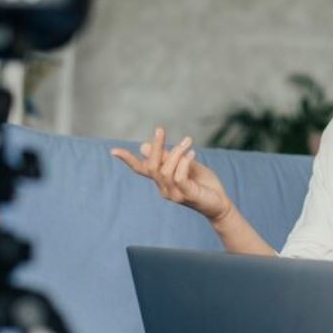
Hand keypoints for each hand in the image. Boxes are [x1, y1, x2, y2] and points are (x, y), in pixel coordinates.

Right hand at [110, 127, 231, 221]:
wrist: (219, 202)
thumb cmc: (202, 183)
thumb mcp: (185, 164)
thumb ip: (168, 156)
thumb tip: (144, 146)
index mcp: (161, 180)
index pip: (141, 169)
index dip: (128, 160)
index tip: (113, 150)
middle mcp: (163, 188)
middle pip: (152, 166)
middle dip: (156, 147)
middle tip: (160, 130)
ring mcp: (173, 194)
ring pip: (166, 170)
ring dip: (176, 152)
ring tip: (188, 142)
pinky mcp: (186, 196)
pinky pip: (179, 177)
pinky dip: (184, 163)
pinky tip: (192, 154)